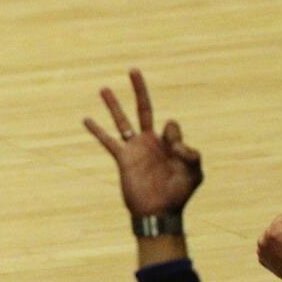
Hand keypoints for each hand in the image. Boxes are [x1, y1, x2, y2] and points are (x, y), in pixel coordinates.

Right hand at [82, 69, 201, 216]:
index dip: (175, 136)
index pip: (171, 125)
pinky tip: (87, 119)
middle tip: (133, 70)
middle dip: (139, 89)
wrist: (159, 211)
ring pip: (122, 120)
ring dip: (113, 104)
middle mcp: (150, 141)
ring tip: (104, 88)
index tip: (176, 154)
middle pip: (143, 108)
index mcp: (169, 143)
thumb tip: (171, 138)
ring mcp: (135, 148)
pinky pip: (107, 141)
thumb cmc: (179, 193)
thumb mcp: (194, 172)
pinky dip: (96, 130)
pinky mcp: (122, 158)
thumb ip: (190, 153)